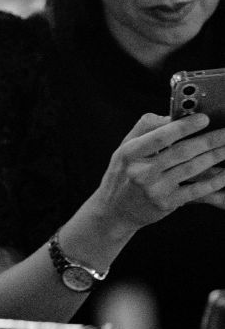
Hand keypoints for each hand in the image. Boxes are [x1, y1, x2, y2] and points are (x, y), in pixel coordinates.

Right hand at [93, 109, 224, 239]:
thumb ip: (145, 128)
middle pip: (182, 152)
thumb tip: (171, 117)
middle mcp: (142, 171)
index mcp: (130, 153)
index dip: (184, 127)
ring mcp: (155, 189)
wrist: (115, 211)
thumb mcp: (124, 148)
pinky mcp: (166, 204)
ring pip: (192, 169)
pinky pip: (195, 190)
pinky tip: (224, 174)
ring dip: (215, 157)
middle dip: (209, 140)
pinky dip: (213, 182)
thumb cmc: (123, 174)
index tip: (204, 118)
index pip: (160, 136)